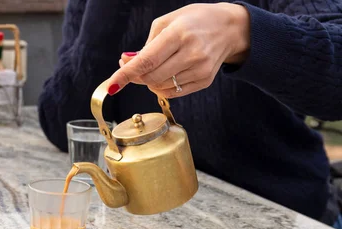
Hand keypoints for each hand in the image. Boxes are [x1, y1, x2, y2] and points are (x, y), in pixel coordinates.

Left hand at [106, 3, 249, 97]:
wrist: (230, 28)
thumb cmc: (194, 21)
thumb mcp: (167, 22)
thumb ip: (145, 45)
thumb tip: (126, 63)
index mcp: (179, 34)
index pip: (146, 61)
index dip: (126, 74)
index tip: (112, 84)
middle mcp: (192, 53)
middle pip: (151, 78)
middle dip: (135, 76)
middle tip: (131, 66)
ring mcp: (200, 69)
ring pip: (160, 87)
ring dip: (149, 80)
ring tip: (154, 65)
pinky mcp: (205, 81)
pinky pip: (173, 92)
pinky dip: (162, 86)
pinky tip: (166, 72)